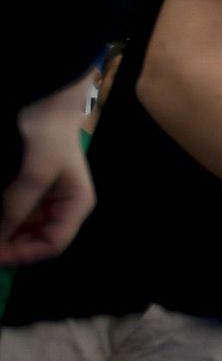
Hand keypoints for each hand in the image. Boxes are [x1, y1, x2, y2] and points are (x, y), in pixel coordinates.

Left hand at [0, 77, 96, 267]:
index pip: (53, 244)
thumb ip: (17, 208)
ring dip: (6, 235)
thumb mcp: (33, 174)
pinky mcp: (32, 192)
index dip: (24, 254)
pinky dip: (4, 222)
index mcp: (76, 205)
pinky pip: (17, 216)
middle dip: (12, 246)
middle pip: (38, 240)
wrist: (44, 106)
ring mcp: (47, 200)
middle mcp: (64, 207)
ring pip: (25, 231)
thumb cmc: (47, 139)